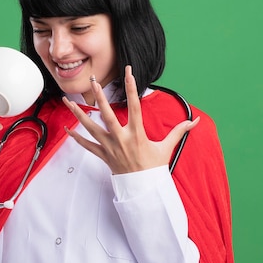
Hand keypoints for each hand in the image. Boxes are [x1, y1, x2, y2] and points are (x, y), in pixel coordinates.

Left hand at [62, 65, 198, 173]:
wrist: (143, 189)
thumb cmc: (154, 168)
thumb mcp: (167, 147)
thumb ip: (179, 131)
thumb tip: (195, 121)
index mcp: (137, 134)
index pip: (135, 106)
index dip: (132, 88)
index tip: (129, 73)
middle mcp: (121, 139)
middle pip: (107, 115)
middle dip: (99, 97)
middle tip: (93, 82)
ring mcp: (110, 147)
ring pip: (91, 128)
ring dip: (78, 115)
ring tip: (68, 101)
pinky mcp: (103, 155)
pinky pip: (87, 146)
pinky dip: (76, 137)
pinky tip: (67, 128)